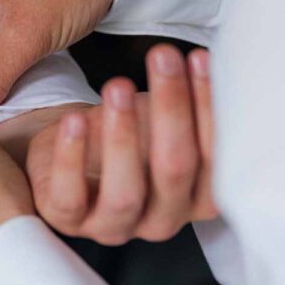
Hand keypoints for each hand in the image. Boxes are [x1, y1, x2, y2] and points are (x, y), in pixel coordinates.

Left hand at [26, 46, 217, 244]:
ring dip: (123, 136)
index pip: (217, 160)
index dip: (209, 106)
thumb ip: (191, 107)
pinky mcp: (68, 220)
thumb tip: (216, 63)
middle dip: (171, 109)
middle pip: (175, 170)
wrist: (68, 150)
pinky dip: (71, 157)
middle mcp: (163, 221)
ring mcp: (114, 227)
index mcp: (198, 199)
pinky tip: (74, 119)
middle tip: (162, 58)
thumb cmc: (129, 135)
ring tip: (118, 87)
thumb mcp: (162, 121)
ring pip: (125, 193)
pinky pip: (70, 197)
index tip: (197, 57)